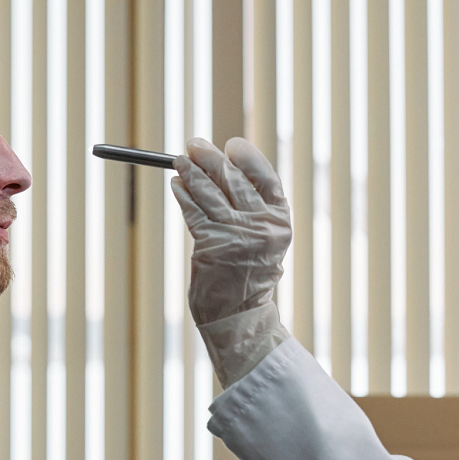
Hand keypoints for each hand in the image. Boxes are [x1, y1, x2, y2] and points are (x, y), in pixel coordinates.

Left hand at [170, 137, 291, 325]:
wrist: (239, 315)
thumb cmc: (248, 274)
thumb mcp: (263, 239)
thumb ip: (253, 207)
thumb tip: (224, 166)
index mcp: (280, 221)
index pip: (265, 176)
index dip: (247, 157)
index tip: (230, 146)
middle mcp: (262, 225)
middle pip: (233, 178)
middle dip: (210, 157)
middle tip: (194, 144)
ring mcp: (236, 234)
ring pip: (209, 191)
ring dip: (191, 171)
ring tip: (180, 161)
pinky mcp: (211, 244)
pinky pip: (193, 209)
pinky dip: (183, 194)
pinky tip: (177, 185)